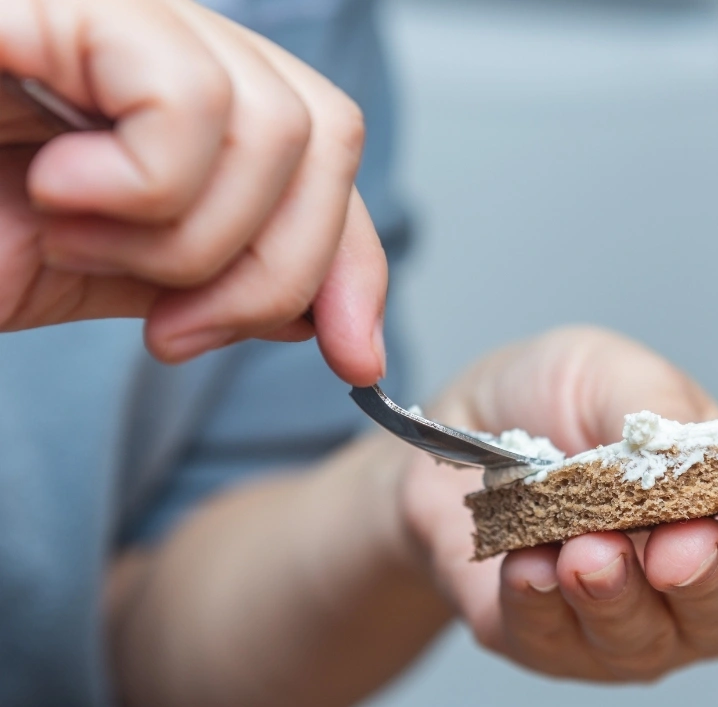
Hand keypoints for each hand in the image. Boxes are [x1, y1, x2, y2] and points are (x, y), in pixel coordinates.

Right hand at [0, 0, 384, 383]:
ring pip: (273, 126)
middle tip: (171, 326)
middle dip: (269, 270)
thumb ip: (226, 275)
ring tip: (79, 241)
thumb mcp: (114, 273)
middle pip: (327, 134)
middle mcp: (160, 26)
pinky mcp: (64, 4)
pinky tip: (62, 192)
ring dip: (185, 239)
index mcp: (177, 89)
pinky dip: (143, 186)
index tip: (355, 359)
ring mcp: (115, 6)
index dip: (354, 259)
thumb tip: (334, 314)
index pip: (328, 150)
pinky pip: (185, 98)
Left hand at [402, 326, 717, 680]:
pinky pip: (550, 639)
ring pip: (641, 638)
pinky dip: (540, 603)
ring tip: (587, 553)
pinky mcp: (544, 641)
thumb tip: (701, 454)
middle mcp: (683, 581)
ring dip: (616, 596)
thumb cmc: (546, 399)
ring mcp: (618, 622)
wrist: (453, 430)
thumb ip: (659, 410)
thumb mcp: (607, 373)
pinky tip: (529, 567)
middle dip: (704, 580)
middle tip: (678, 551)